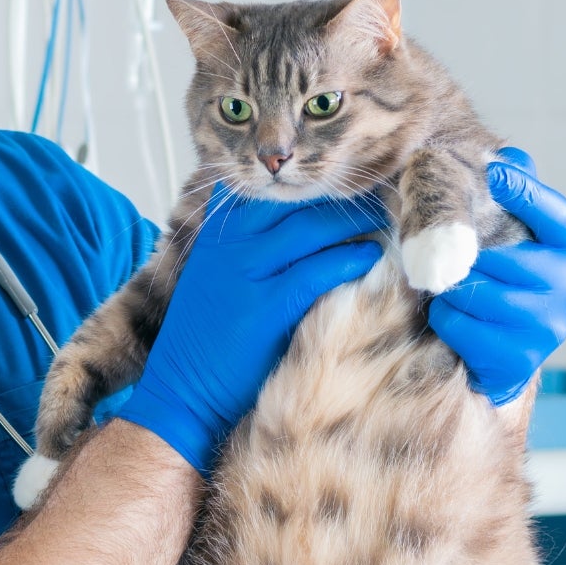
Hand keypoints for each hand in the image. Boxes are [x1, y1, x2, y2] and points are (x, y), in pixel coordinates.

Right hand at [117, 187, 387, 472]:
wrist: (181, 390)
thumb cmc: (209, 337)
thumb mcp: (217, 275)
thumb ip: (250, 245)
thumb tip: (307, 223)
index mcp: (218, 231)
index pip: (269, 185)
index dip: (311, 178)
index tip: (346, 173)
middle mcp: (229, 243)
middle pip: (294, 197)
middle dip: (340, 191)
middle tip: (378, 191)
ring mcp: (244, 272)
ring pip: (309, 226)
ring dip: (355, 219)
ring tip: (384, 218)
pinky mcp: (264, 308)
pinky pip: (316, 270)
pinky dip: (348, 258)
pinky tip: (370, 256)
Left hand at [429, 147, 565, 404]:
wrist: (507, 352)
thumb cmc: (509, 277)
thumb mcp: (518, 232)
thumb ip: (518, 192)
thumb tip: (511, 155)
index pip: (552, 212)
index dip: (523, 192)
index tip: (492, 172)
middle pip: (498, 258)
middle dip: (463, 255)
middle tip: (445, 252)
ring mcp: (549, 328)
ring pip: (473, 291)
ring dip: (450, 287)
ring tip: (453, 285)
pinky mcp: (519, 359)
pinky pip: (458, 324)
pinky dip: (445, 317)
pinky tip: (456, 317)